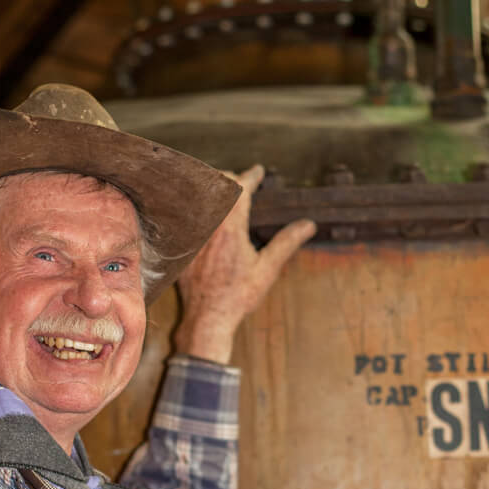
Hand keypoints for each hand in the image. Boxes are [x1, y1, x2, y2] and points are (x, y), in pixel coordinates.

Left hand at [173, 165, 314, 364]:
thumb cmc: (237, 296)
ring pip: (197, 194)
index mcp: (231, 228)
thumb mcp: (267, 270)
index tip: (258, 171)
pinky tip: (199, 209)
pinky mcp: (181, 242)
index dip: (251, 176)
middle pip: (216, 184)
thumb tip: (308, 225)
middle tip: (241, 182)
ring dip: (210, 187)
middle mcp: (207, 225)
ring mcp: (191, 232)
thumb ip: (286, 243)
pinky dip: (192, 204)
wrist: (208, 317)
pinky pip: (183, 212)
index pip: (241, 188)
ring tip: (222, 190)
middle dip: (230, 178)